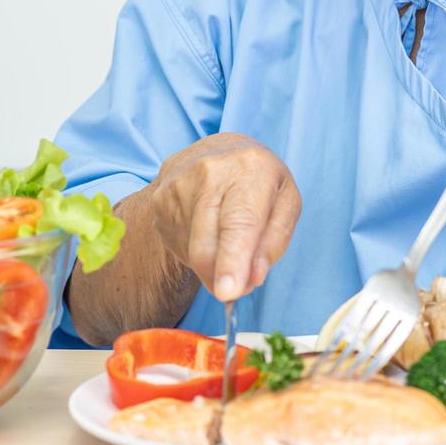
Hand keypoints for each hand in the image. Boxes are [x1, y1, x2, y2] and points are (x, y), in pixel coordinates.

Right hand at [149, 133, 301, 301]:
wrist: (220, 151)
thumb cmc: (260, 182)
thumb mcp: (285, 202)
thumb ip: (275, 241)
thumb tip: (253, 278)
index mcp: (250, 168)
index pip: (239, 222)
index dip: (233, 260)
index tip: (228, 292)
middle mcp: (209, 171)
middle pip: (208, 241)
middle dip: (217, 275)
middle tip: (230, 293)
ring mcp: (177, 185)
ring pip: (192, 250)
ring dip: (212, 264)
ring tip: (228, 244)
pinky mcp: (159, 200)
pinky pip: (178, 245)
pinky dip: (196, 253)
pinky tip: (208, 233)